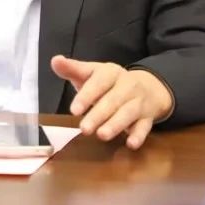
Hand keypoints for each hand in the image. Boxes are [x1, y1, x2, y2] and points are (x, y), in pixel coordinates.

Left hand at [50, 55, 172, 149]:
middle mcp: (127, 85)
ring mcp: (139, 101)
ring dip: (116, 124)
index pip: (99, 82)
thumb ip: (72, 69)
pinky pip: (145, 126)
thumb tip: (55, 61)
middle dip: (98, 115)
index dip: (87, 96)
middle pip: (113, 100)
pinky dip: (139, 135)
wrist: (149, 87)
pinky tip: (131, 144)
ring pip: (128, 113)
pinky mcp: (148, 117)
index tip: (74, 110)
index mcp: (111, 73)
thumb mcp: (92, 73)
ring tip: (102, 135)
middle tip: (84, 129)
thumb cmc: (110, 83)